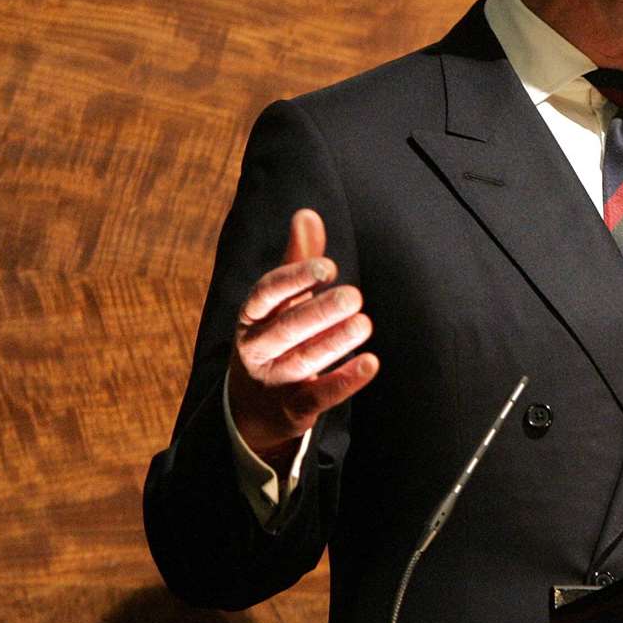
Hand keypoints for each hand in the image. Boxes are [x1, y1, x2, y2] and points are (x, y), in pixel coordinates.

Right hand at [227, 208, 378, 469]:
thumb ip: (296, 259)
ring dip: (335, 343)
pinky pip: (319, 395)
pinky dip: (344, 381)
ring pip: (303, 360)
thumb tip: (307, 213)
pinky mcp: (294, 409)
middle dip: (319, 312)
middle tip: (354, 296)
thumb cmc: (275, 336)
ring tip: (364, 324)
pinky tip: (371, 365)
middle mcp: (257, 347)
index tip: (328, 267)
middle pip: (287, 328)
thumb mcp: (279, 302)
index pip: (266, 294)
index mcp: (251, 316)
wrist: (253, 407)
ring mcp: (274, 380)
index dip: (294, 279)